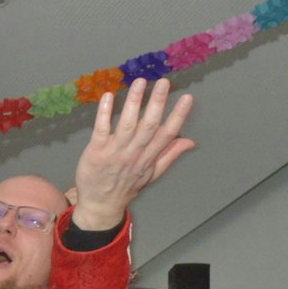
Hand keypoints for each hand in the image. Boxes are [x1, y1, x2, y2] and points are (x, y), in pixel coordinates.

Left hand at [71, 79, 195, 231]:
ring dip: (133, 102)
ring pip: (126, 124)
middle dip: (156, 103)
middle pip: (148, 126)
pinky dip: (104, 113)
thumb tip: (191, 141)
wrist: (99, 206)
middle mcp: (134, 154)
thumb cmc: (126, 187)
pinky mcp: (96, 151)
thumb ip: (170, 155)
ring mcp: (114, 152)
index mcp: (149, 158)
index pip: (167, 135)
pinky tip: (108, 96)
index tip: (187, 98)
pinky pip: (101, 130)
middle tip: (163, 82)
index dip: (178, 116)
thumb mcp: (152, 174)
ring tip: (140, 82)